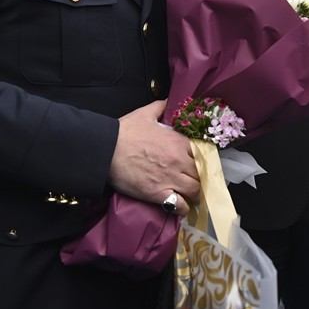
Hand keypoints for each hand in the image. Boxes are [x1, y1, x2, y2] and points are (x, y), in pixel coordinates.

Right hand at [107, 100, 199, 215]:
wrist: (106, 149)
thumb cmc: (124, 131)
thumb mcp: (145, 113)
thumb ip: (161, 107)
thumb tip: (168, 101)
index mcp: (178, 142)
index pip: (202, 154)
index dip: (202, 161)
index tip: (198, 165)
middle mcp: (179, 161)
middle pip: (201, 174)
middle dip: (199, 178)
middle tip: (194, 181)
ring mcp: (170, 178)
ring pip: (195, 190)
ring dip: (194, 194)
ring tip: (190, 195)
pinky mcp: (158, 194)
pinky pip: (180, 205)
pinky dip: (183, 207)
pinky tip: (181, 206)